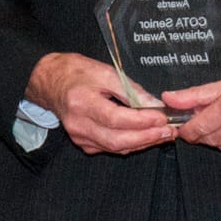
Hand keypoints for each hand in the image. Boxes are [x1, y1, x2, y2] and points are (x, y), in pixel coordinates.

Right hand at [26, 52, 175, 154]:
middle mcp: (79, 124)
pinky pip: (111, 148)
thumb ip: (130, 89)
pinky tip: (145, 137)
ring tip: (163, 135)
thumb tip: (154, 104)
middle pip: (117, 139)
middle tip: (168, 131)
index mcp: (81, 102)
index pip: (115, 118)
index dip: (141, 121)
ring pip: (116, 147)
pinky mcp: (84, 143)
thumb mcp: (105, 72)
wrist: (53, 83)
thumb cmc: (77, 73)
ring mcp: (80, 137)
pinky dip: (130, 144)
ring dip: (142, 143)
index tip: (161, 117)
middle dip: (146, 137)